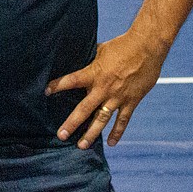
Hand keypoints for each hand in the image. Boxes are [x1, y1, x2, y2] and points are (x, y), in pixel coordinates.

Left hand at [45, 29, 168, 147]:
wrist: (147, 48)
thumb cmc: (122, 45)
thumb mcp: (101, 50)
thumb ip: (90, 59)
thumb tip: (78, 58)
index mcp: (94, 73)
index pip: (71, 81)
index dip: (57, 86)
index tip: (46, 92)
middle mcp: (104, 88)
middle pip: (84, 109)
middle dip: (72, 123)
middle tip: (61, 135)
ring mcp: (118, 97)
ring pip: (102, 120)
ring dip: (91, 134)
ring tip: (81, 146)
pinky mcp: (132, 101)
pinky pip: (123, 120)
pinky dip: (117, 132)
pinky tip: (111, 143)